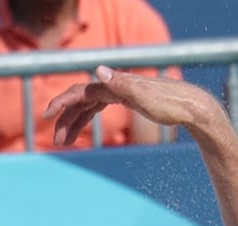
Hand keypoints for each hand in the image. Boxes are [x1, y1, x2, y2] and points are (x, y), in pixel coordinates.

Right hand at [44, 65, 220, 146]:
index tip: (46, 116)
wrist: (191, 107)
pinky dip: (86, 119)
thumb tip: (99, 70)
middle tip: (57, 141)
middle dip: (65, 120)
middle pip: (81, 101)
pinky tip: (80, 130)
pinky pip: (98, 108)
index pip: (80, 92)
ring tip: (63, 142)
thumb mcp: (145, 97)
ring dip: (74, 123)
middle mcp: (114, 85)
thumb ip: (121, 84)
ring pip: (88, 106)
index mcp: (114, 84)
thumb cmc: (170, 105)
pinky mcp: (125, 100)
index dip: (62, 104)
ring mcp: (119, 92)